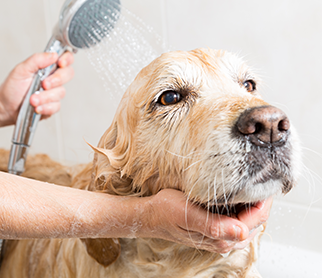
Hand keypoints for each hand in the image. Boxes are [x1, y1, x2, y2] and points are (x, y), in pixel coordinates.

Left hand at [0, 51, 73, 122]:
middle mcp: (53, 79)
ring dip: (45, 97)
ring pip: (61, 92)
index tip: (60, 63)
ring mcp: (53, 93)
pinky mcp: (52, 106)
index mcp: (47, 67)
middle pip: (68, 74)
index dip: (67, 59)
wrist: (5, 107)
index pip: (65, 58)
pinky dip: (45, 107)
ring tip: (32, 99)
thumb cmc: (12, 88)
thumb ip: (37, 60)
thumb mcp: (21, 69)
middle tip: (44, 84)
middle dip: (57, 80)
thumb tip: (53, 55)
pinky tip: (36, 107)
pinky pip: (56, 106)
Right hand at [140, 189, 271, 253]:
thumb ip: (215, 226)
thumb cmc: (166, 212)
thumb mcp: (188, 214)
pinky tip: (238, 193)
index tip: (267, 180)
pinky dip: (242, 206)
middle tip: (263, 178)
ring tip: (253, 183)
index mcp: (221, 238)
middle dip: (261, 201)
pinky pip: (238, 218)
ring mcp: (221, 236)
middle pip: (256, 221)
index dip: (264, 200)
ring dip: (253, 204)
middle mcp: (224, 240)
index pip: (256, 219)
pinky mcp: (216, 229)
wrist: (150, 215)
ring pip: (248, 220)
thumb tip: (242, 232)